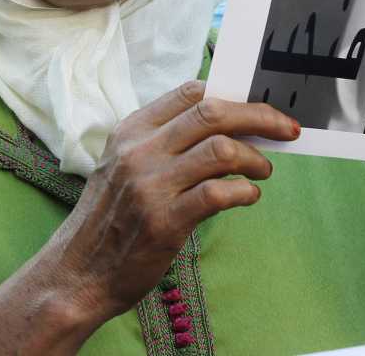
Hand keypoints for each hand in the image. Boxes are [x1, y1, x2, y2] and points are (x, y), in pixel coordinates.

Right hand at [0, 81, 300, 354]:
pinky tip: (248, 197)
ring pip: (220, 149)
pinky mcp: (164, 221)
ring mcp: (151, 185)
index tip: (257, 107)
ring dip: (254, 158)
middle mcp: (139, 152)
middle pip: (211, 113)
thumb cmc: (108, 219)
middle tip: (285, 128)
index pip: (189, 93)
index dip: (232, 95)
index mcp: (130, 131)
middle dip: (259, 116)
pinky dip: (244, 191)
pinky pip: (217, 193)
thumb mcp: (121, 166)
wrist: (79, 272)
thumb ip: (159, 143)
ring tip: (263, 171)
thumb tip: (219, 127)